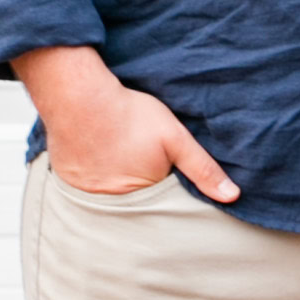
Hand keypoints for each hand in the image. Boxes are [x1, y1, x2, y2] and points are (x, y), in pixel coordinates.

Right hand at [14, 45, 238, 202]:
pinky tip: (95, 152)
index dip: (165, 184)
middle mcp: (114, 203)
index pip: (162, 203)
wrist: (80, 97)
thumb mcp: (175, 138)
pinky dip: (91, 173)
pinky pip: (84, 185)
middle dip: (140, 185)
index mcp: (145, 196)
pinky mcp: (67, 180)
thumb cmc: (130, 115)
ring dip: (114, 180)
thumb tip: (232, 196)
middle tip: (136, 155)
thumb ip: (203, 168)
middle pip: (135, 201)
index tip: (162, 167)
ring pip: (108, 193)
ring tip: (117, 153)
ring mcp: (87, 193)